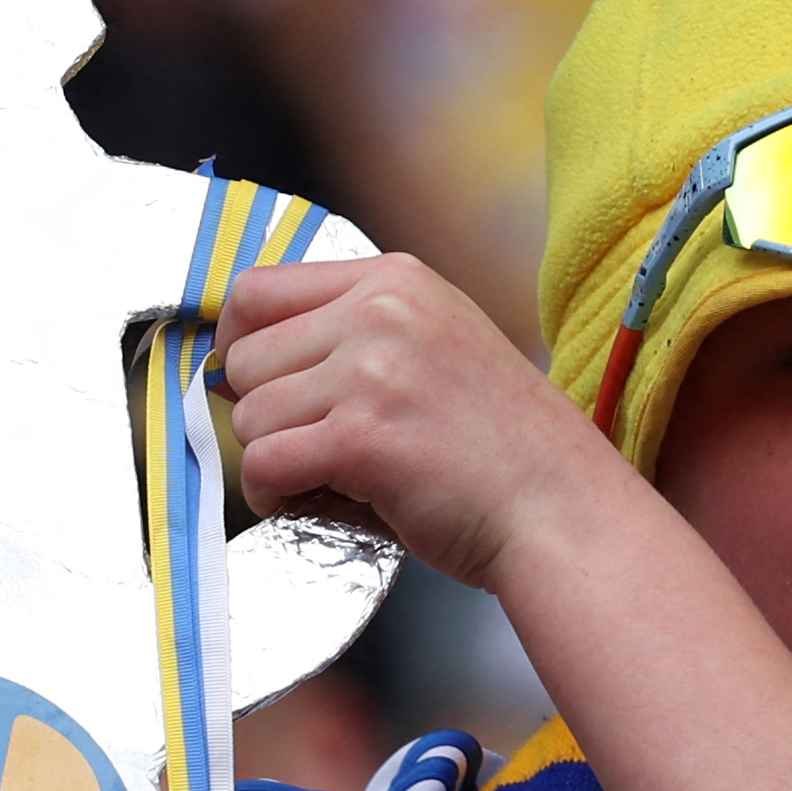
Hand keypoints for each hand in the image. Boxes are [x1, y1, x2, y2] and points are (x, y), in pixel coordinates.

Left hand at [215, 255, 631, 598]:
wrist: (559, 510)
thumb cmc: (501, 448)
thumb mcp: (435, 349)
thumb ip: (350, 340)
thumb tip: (231, 369)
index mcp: (395, 280)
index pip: (260, 289)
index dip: (239, 343)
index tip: (254, 384)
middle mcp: (380, 311)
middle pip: (247, 356)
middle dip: (263, 412)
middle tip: (307, 447)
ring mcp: (371, 371)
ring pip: (249, 413)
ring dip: (272, 458)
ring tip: (323, 478)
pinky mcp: (361, 437)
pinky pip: (263, 462)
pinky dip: (271, 492)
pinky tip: (306, 499)